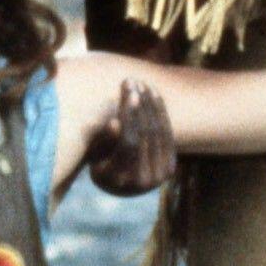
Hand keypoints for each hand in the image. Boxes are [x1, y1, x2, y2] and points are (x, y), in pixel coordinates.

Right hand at [85, 77, 176, 195]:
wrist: (119, 184)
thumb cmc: (100, 162)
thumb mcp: (95, 153)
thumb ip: (103, 141)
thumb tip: (115, 123)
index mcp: (120, 180)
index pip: (129, 142)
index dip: (130, 116)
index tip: (128, 92)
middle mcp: (143, 182)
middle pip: (145, 136)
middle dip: (140, 105)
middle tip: (134, 82)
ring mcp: (160, 177)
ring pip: (159, 134)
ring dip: (152, 106)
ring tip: (143, 85)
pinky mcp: (170, 168)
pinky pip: (168, 136)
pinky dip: (161, 114)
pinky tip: (154, 95)